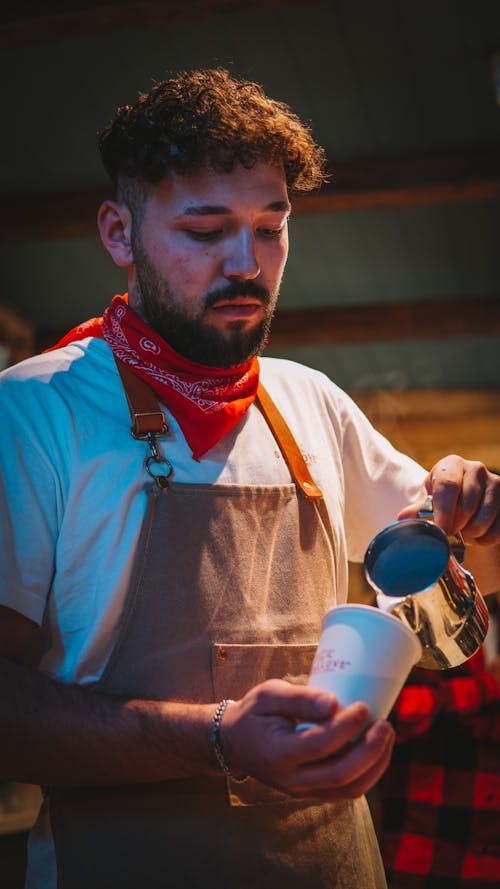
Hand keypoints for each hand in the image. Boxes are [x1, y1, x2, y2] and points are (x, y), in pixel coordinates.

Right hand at [219, 679, 394, 800]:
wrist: (235, 742)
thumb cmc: (255, 713)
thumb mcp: (269, 695)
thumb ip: (300, 699)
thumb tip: (334, 703)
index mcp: (278, 753)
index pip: (320, 744)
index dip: (347, 726)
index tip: (363, 706)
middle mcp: (291, 779)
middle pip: (341, 774)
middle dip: (371, 750)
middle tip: (385, 724)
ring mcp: (302, 791)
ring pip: (349, 789)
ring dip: (376, 765)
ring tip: (386, 736)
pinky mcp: (312, 794)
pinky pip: (346, 791)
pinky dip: (368, 773)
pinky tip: (376, 751)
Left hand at [398, 455, 499, 544]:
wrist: (465, 503)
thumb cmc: (442, 501)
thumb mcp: (428, 502)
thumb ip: (417, 510)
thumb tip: (404, 517)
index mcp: (451, 465)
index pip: (448, 486)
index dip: (444, 512)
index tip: (441, 531)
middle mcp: (476, 469)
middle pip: (466, 506)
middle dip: (455, 527)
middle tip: (449, 531)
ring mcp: (496, 483)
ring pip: (483, 521)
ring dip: (470, 534)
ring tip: (463, 531)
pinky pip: (498, 530)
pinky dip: (485, 539)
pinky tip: (477, 534)